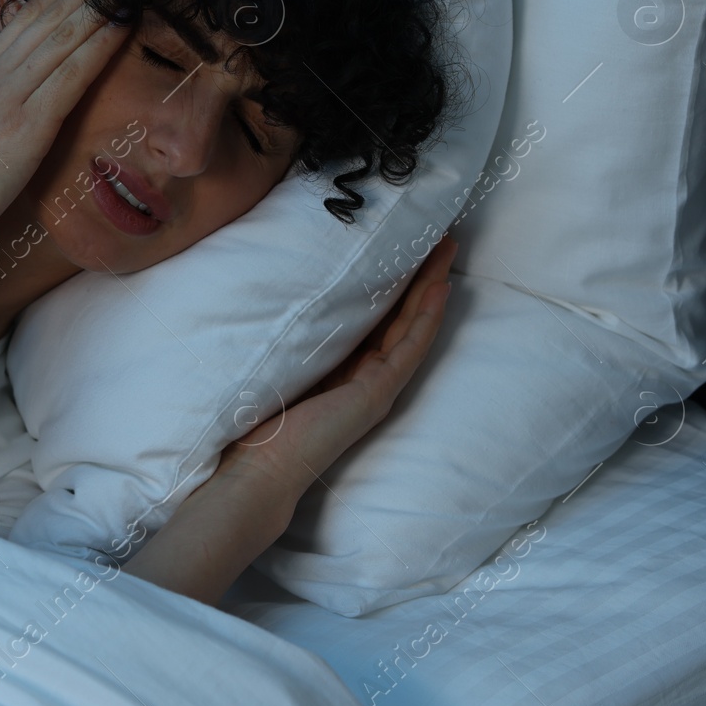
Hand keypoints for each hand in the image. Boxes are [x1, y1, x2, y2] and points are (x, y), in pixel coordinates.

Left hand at [123, 236, 456, 606]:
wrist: (259, 468)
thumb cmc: (258, 419)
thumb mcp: (279, 359)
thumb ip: (292, 333)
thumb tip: (278, 286)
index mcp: (343, 366)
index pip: (377, 314)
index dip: (393, 279)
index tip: (404, 242)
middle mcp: (366, 374)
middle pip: (401, 314)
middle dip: (421, 274)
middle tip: (440, 236)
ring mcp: (376, 384)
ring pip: (412, 326)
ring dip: (432, 287)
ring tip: (447, 250)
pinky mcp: (377, 394)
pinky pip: (408, 348)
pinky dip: (425, 319)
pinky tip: (439, 290)